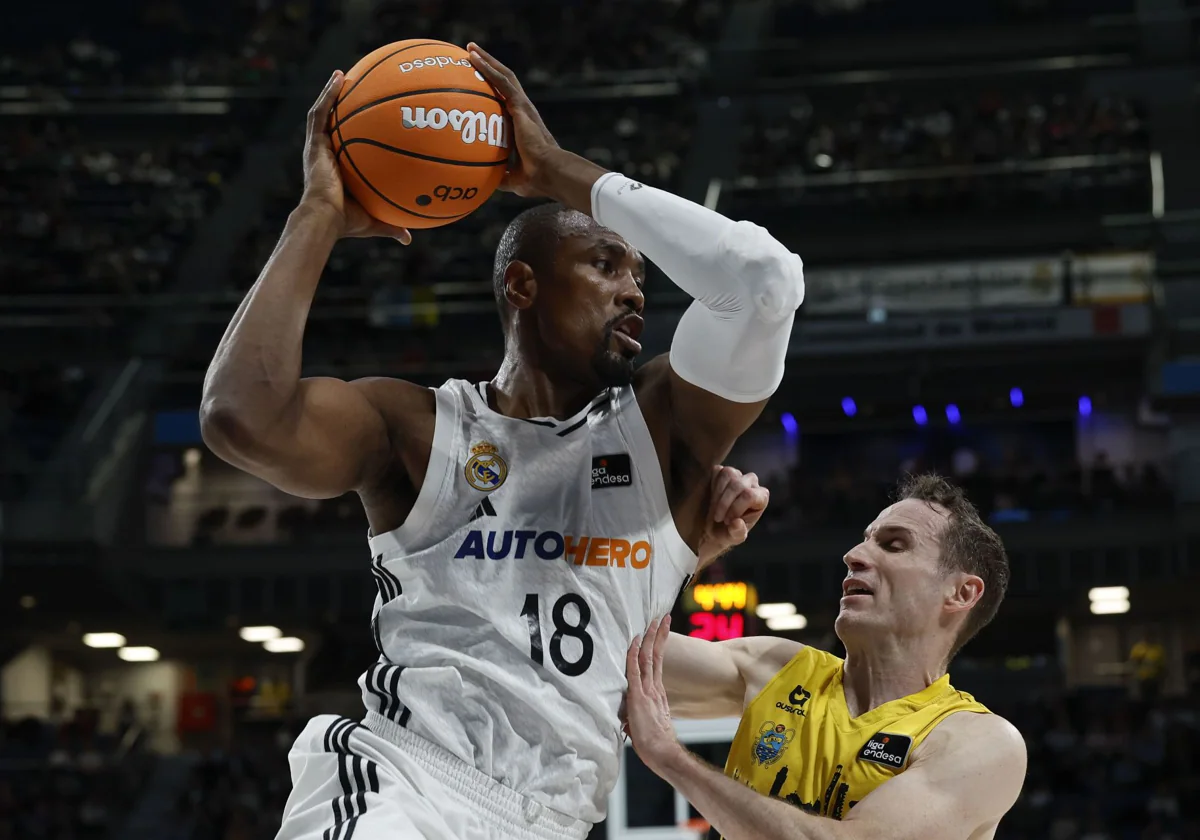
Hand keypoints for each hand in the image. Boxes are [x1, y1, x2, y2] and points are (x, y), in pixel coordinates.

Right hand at [301, 70, 410, 242]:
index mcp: (337, 170)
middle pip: (333, 126)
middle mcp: (326, 156)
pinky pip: (320, 113)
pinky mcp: (314, 143)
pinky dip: (328, 94)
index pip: (344, 146)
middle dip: (342, 107)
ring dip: (331, 93)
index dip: (352, 134)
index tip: (366, 122)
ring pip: (323, 114)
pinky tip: (339, 77)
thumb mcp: (374, 221)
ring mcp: (318, 148)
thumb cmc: (346, 223)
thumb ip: (391, 226)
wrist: (325, 219)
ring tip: (342, 74)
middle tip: (355, 90)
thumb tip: (409, 239)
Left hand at [466, 43, 558, 197]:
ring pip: (503, 76)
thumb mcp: (513, 178)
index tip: (481, 85)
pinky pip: (501, 81)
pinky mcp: (520, 105)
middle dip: (489, 68)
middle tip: (473, 56)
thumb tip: (486, 182)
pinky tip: (474, 57)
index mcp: (523, 126)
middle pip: (504, 83)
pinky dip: (488, 67)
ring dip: (487, 61)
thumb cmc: (536, 179)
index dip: (495, 92)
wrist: (548, 173)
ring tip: (470, 49)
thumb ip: (501, 176)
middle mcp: (524, 111)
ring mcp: (523, 106)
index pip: (507, 103)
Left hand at [624, 617, 684, 772]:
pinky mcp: (638, 696)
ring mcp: (647, 690)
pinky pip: (635, 670)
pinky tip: (635, 640)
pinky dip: (634, 653)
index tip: (660, 631)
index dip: (658, 646)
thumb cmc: (653, 743)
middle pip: (656, 655)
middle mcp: (654, 687)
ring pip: (648, 658)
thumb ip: (637, 712)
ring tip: (653, 621)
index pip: (657, 664)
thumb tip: (626, 711)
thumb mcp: (645, 721)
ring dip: (650, 638)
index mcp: (657, 692)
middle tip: (661, 618)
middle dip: (658, 635)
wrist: (661, 752)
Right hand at [698, 466, 768, 566]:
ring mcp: (738, 475)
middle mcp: (752, 483)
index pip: (749, 495)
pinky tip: (712, 498)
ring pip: (728, 474)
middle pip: (738, 484)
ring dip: (717, 494)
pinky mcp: (723, 472)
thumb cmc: (726, 533)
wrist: (712, 528)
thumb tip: (737, 523)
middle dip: (724, 503)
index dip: (735, 508)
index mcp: (761, 497)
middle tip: (718, 518)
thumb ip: (737, 533)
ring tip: (714, 509)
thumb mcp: (732, 538)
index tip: (726, 522)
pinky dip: (712, 484)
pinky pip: (717, 471)